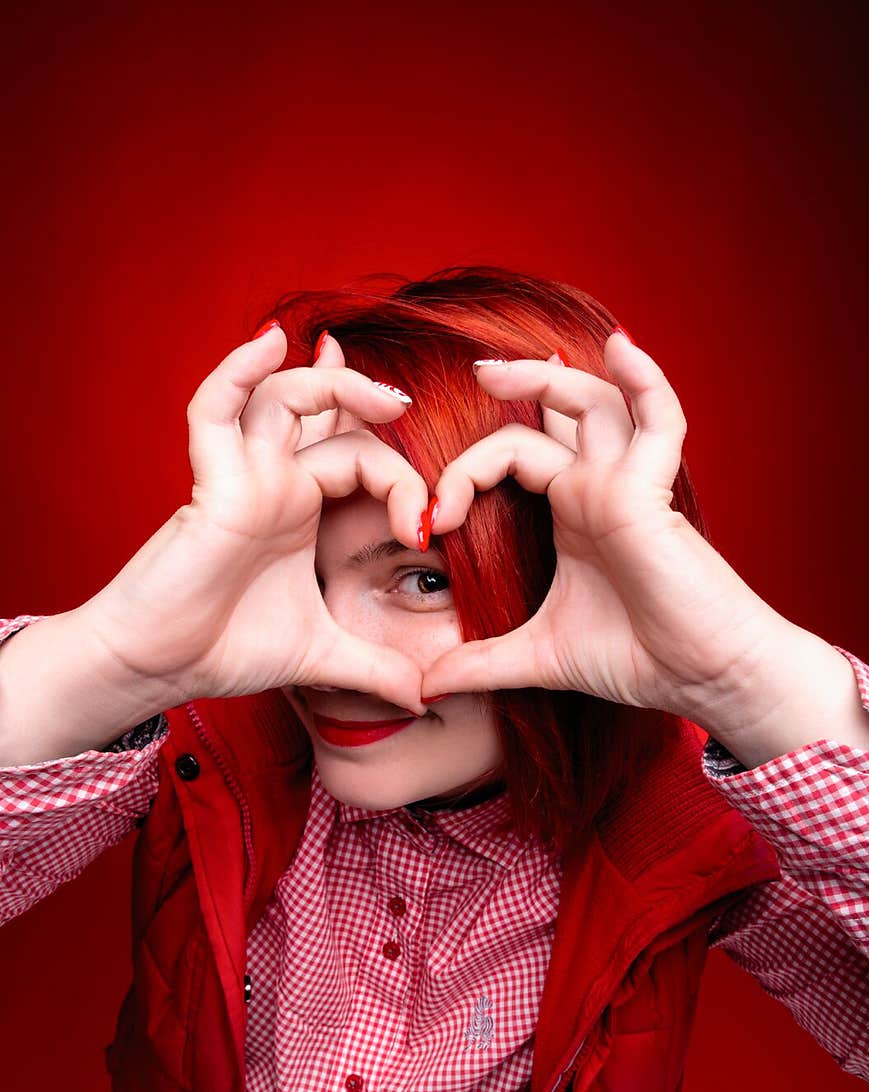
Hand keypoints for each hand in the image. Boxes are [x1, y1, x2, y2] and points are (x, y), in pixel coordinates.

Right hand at [82, 325, 433, 715]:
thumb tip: (426, 697)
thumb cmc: (228, 648)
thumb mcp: (323, 656)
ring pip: (283, 395)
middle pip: (328, 412)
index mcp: (304, 508)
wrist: (163, 668)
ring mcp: (245, 477)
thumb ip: (376, 667)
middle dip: (370, 404)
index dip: (404, 481)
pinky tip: (269, 340)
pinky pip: (217, 411)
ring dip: (330, 379)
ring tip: (376, 388)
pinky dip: (237, 371)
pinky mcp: (212, 485)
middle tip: (409, 409)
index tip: (428, 531)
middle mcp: (276, 481)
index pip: (362, 458)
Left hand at [419, 333, 791, 723]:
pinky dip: (646, 382)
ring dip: (554, 374)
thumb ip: (479, 664)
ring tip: (500, 366)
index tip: (432, 521)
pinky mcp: (651, 495)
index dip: (467, 474)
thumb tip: (424, 687)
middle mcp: (597, 487)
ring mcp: (625, 484)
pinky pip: (658, 421)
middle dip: (516, 384)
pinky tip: (623, 348)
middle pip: (558, 410)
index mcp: (572, 511)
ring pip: (596, 401)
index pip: (515, 457)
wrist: (698, 678)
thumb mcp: (535, 658)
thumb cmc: (635, 658)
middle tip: (472, 373)